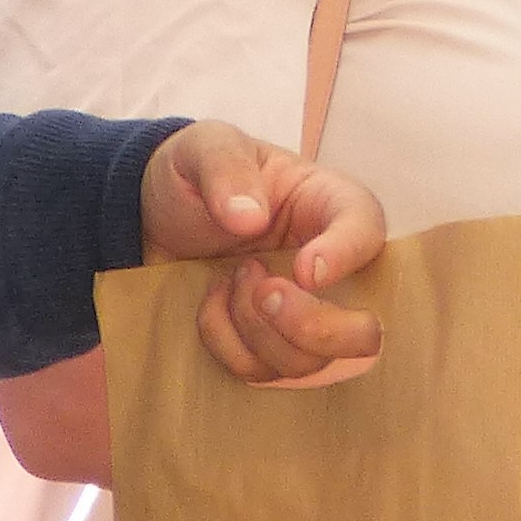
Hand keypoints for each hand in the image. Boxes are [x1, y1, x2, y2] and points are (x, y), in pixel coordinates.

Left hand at [139, 124, 388, 381]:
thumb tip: (250, 218)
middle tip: (263, 289)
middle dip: (311, 326)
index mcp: (331, 206)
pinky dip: (225, 343)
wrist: (153, 216)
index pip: (367, 233)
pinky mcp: (268, 346)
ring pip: (309, 363)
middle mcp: (334, 270)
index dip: (346, 257)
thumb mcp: (203, 148)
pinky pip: (260, 373)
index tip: (304, 270)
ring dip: (255, 329)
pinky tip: (213, 302)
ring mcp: (304, 316)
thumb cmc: (196, 174)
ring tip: (228, 279)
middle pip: (364, 333)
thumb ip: (225, 168)